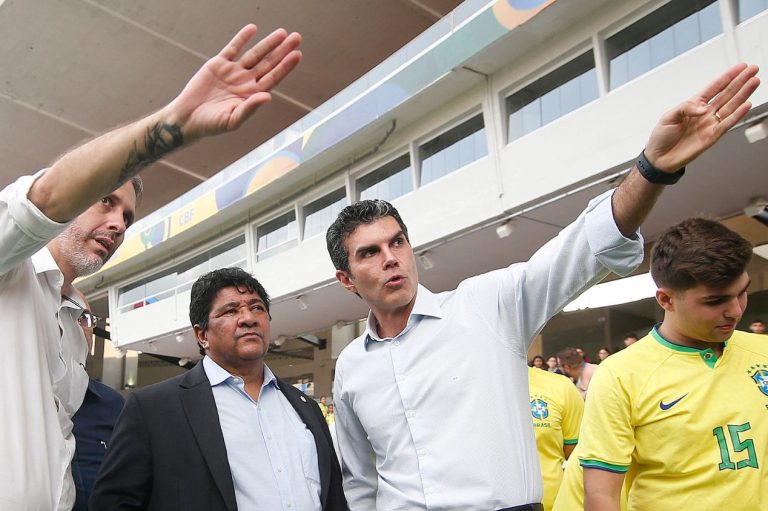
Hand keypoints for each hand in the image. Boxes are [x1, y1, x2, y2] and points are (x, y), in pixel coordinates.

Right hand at [166, 24, 301, 139]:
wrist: (187, 117)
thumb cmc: (211, 124)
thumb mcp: (232, 120)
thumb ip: (250, 108)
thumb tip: (267, 97)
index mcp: (252, 95)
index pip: (273, 78)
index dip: (285, 66)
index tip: (297, 55)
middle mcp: (246, 81)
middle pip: (268, 63)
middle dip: (282, 51)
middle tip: (296, 38)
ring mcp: (233, 72)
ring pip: (254, 54)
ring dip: (268, 43)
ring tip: (282, 32)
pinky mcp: (218, 64)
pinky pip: (233, 48)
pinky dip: (242, 38)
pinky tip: (253, 29)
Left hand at [645, 63, 759, 171]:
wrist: (659, 158)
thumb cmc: (661, 137)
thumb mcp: (668, 117)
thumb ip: (685, 108)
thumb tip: (702, 108)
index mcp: (694, 105)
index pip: (714, 87)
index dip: (727, 77)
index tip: (741, 67)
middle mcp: (705, 113)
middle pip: (727, 94)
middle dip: (740, 81)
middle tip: (753, 70)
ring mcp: (710, 124)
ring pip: (731, 106)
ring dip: (743, 94)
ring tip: (753, 82)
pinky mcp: (712, 137)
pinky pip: (727, 124)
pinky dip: (737, 115)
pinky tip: (747, 105)